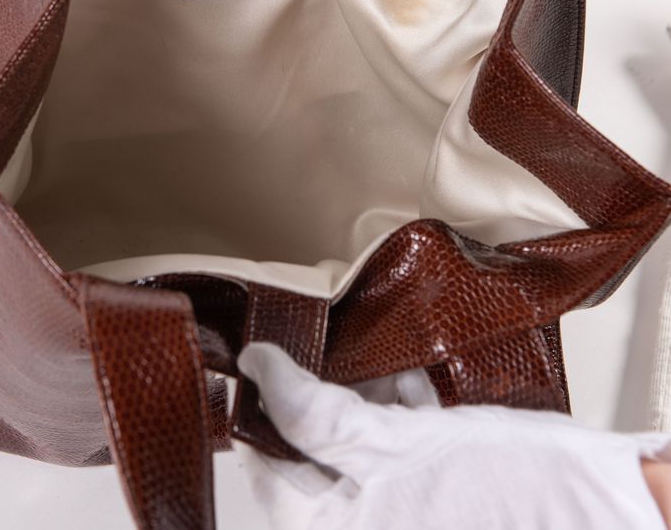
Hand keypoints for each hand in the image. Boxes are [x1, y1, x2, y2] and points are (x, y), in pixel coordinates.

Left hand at [235, 342, 670, 528]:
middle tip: (326, 354)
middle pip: (319, 461)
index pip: (272, 477)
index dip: (266, 413)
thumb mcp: (394, 445)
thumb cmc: (507, 497)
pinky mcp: (442, 505)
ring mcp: (409, 521)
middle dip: (326, 401)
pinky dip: (407, 421)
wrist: (606, 510)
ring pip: (364, 453)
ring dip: (369, 404)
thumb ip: (315, 413)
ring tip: (380, 364)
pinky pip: (406, 459)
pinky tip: (418, 386)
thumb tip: (260, 372)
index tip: (270, 363)